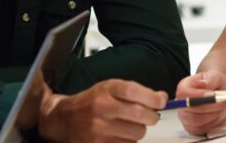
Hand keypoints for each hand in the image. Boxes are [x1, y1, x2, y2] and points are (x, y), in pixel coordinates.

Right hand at [38, 79, 165, 142]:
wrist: (63, 119)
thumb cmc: (92, 101)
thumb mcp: (110, 88)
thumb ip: (136, 91)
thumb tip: (162, 98)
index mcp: (106, 90)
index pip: (134, 91)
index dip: (152, 98)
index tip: (161, 101)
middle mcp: (101, 108)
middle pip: (140, 115)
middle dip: (151, 116)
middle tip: (150, 116)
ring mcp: (98, 129)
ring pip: (137, 133)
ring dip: (139, 130)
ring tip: (130, 125)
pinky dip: (129, 141)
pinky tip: (121, 135)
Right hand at [176, 70, 225, 135]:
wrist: (217, 93)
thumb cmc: (214, 84)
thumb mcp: (215, 76)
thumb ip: (211, 79)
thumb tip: (204, 86)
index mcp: (183, 87)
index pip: (184, 93)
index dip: (198, 95)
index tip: (213, 94)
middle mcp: (181, 104)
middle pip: (192, 109)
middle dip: (212, 106)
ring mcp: (185, 118)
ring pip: (197, 121)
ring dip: (215, 114)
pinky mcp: (193, 128)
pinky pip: (203, 129)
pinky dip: (214, 121)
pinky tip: (220, 113)